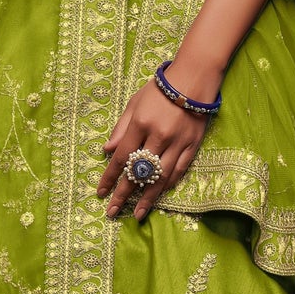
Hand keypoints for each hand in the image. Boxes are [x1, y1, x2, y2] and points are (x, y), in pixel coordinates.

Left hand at [97, 69, 214, 220]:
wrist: (194, 80)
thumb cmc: (159, 90)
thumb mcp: (134, 103)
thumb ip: (120, 128)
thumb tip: (106, 150)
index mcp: (140, 124)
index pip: (121, 157)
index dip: (109, 177)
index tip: (100, 193)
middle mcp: (158, 136)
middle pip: (138, 172)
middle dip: (123, 194)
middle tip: (112, 212)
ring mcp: (177, 143)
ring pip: (159, 177)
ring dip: (147, 198)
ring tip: (137, 213)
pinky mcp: (192, 146)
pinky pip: (178, 171)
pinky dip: (167, 184)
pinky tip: (158, 195)